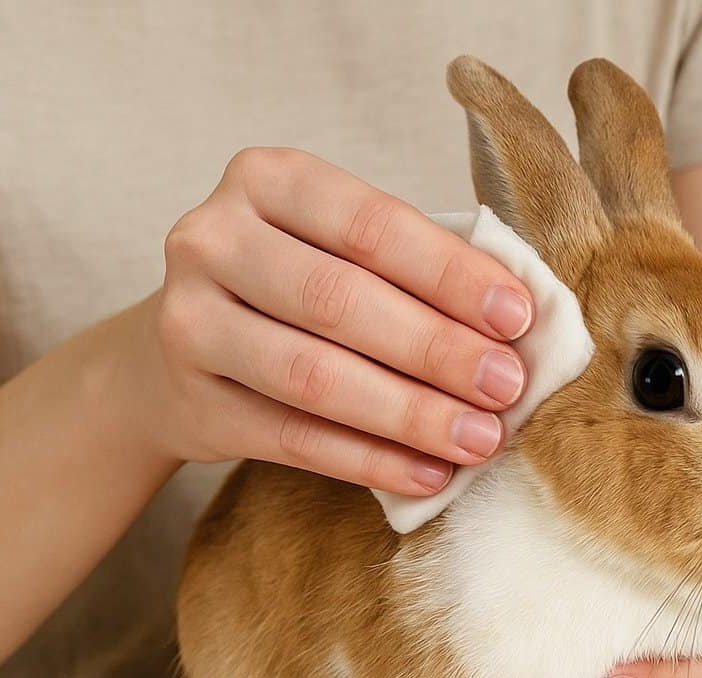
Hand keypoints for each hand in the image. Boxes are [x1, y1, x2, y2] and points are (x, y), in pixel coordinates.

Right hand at [118, 147, 535, 493]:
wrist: (179, 349)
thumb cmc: (296, 287)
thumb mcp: (340, 249)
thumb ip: (415, 268)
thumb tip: (523, 321)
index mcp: (266, 179)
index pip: (371, 225)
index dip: (450, 274)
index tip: (518, 317)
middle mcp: (212, 240)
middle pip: (339, 301)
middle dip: (436, 349)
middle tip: (507, 386)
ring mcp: (188, 322)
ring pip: (313, 376)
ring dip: (409, 413)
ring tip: (479, 438)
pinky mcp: (191, 402)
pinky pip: (294, 439)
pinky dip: (369, 460)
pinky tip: (427, 474)